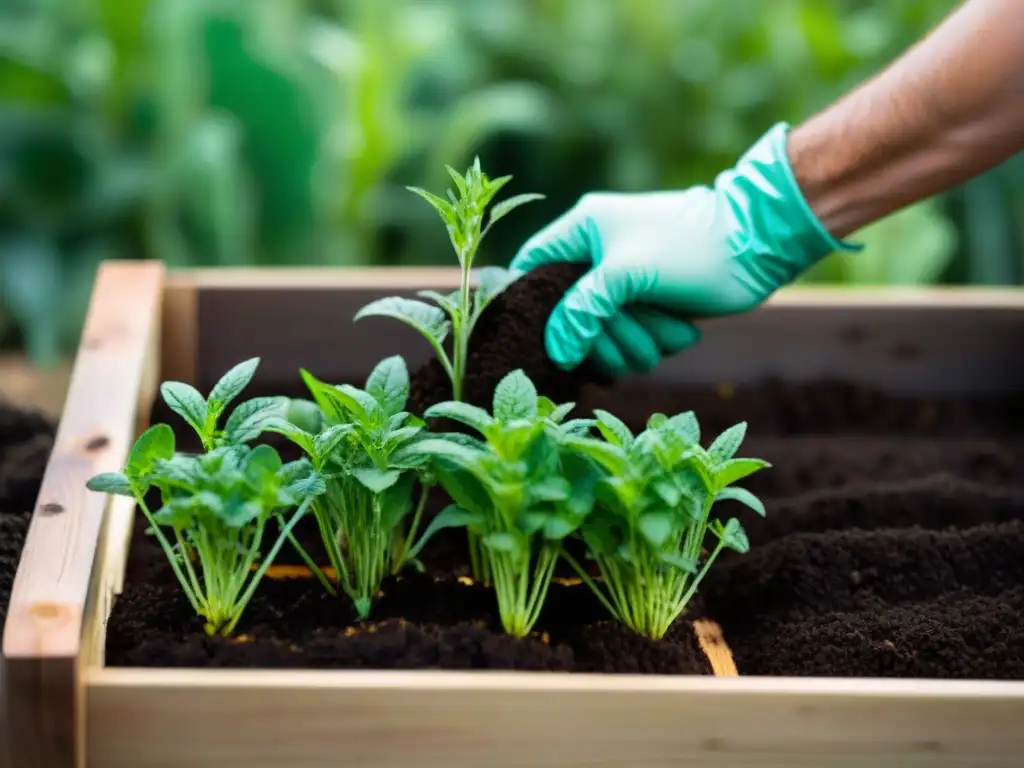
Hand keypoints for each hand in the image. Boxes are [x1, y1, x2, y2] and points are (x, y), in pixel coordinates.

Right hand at [509, 122, 858, 376]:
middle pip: (568, 314)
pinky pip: (634, 338)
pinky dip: (655, 341)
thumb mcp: (625, 276)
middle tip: (627, 340)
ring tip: (662, 331)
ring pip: (604, 334)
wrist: (757, 245)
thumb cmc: (689, 249)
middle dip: (601, 336)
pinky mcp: (650, 303)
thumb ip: (582, 312)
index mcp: (582, 229)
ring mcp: (625, 281)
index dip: (534, 302)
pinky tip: (678, 328)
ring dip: (633, 344)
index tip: (547, 333)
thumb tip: (557, 351)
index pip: (532, 266)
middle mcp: (598, 253)